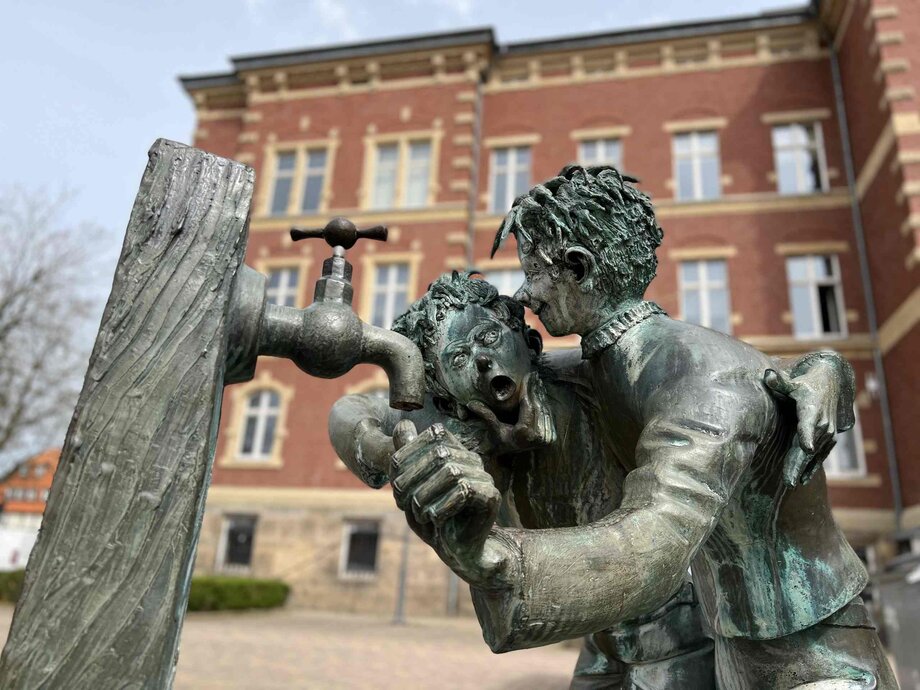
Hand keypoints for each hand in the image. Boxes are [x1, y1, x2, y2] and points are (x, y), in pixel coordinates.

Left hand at [390, 420, 502, 585]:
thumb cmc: (433, 514)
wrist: (457, 548)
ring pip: (451, 472)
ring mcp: (483, 476)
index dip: (409, 456)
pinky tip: (434, 519)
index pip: (432, 436)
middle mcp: (471, 458)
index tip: (396, 485)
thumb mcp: (412, 485)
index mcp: (454, 449)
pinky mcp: (490, 497)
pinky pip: (465, 491)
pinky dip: (442, 507)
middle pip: (439, 454)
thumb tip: (403, 423)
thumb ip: (406, 456)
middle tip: (402, 502)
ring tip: (418, 513)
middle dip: (413, 478)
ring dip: (426, 495)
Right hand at [467, 373, 555, 453]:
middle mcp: (537, 436)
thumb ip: (485, 415)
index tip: (528, 376)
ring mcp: (545, 438)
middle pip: (537, 406)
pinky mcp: (550, 438)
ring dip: (540, 395)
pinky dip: (544, 404)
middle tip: (534, 375)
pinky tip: (541, 394)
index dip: (527, 389)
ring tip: (538, 381)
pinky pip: (547, 416)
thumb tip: (471, 404)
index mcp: (523, 433)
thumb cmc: (499, 441)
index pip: (527, 405)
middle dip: (535, 389)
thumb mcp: (493, 428)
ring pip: (543, 410)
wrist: (509, 456)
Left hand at [765, 363, 852, 486]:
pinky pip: (821, 455)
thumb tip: (767, 375)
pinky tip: (802, 479)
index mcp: (811, 410)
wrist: (832, 383)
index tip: (808, 447)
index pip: (809, 424)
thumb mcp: (793, 382)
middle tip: (788, 481)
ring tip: (791, 483)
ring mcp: (828, 432)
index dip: (808, 435)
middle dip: (798, 463)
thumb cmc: (806, 383)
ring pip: (813, 454)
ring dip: (803, 468)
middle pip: (808, 446)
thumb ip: (779, 382)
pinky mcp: (829, 438)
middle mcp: (822, 424)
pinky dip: (812, 467)